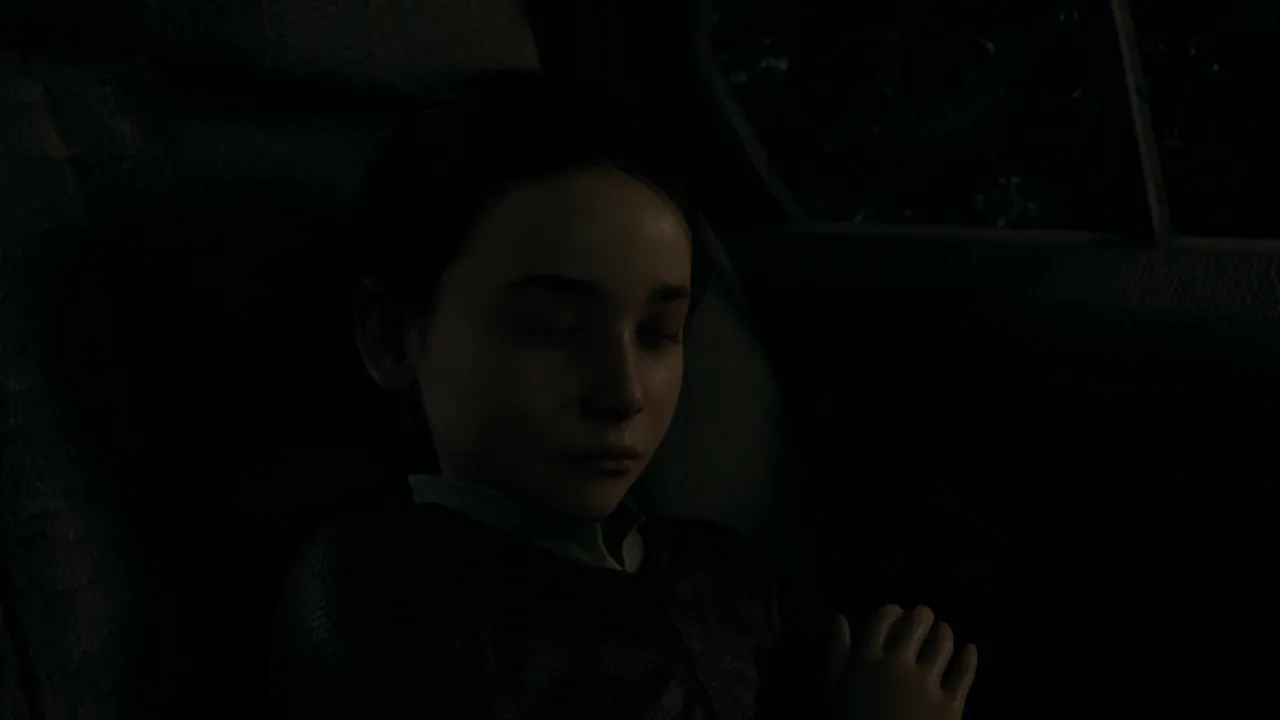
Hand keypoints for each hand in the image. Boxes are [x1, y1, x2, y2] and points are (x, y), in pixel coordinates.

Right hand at [822, 604, 976, 719]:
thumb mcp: (831, 693)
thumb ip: (836, 656)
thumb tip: (842, 619)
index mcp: (867, 659)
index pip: (884, 618)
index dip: (892, 611)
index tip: (897, 613)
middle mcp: (899, 664)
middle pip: (917, 624)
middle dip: (922, 616)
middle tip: (924, 616)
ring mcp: (928, 683)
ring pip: (944, 643)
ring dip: (945, 632)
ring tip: (944, 631)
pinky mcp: (951, 704)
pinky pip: (966, 673)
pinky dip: (969, 657)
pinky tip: (969, 650)